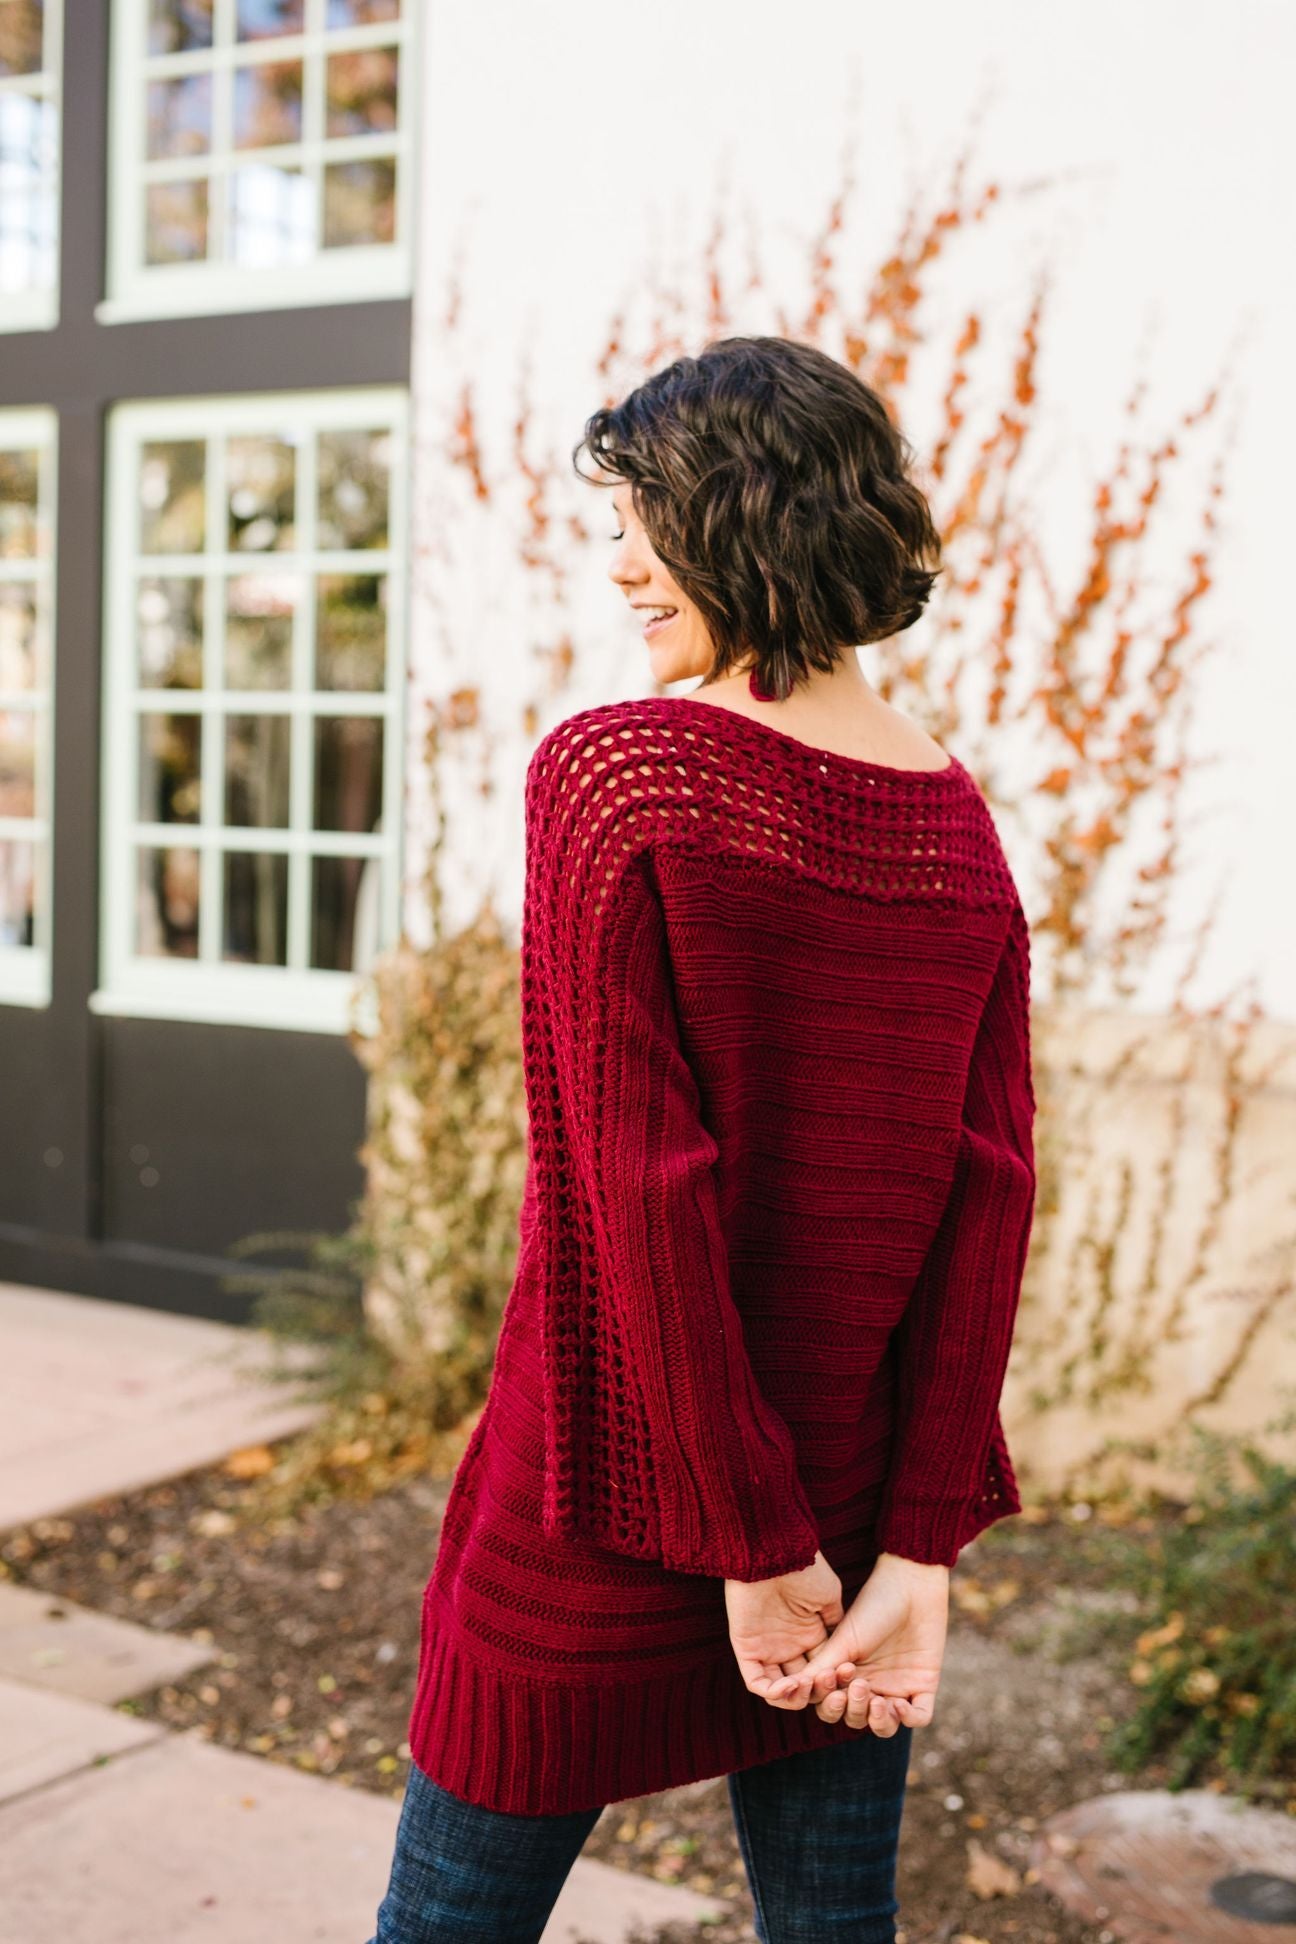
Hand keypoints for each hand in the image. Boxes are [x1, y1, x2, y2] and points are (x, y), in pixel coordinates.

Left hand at [724, 1550, 843, 1702]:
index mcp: (809, 1633)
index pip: (822, 1669)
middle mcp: (788, 1644)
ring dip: (795, 1697)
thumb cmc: (805, 1569)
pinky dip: (772, 1692)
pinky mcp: (746, 1648)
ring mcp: (766, 1647)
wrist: (776, 1552)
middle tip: (828, 1686)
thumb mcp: (829, 1597)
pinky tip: (790, 1686)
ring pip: (779, 1689)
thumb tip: (846, 1647)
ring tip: (807, 1687)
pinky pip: (756, 1681)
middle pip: (803, 1684)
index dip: (834, 1680)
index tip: (847, 1680)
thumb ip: (835, 1622)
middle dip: (816, 1692)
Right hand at [760, 1552, 948, 1736]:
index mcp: (847, 1674)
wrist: (910, 1585)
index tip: (829, 1683)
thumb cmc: (872, 1606)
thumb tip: (787, 1690)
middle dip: (852, 1710)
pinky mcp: (924, 1685)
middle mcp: (871, 1684)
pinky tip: (897, 1703)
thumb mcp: (843, 1640)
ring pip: (885, 1726)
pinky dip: (907, 1718)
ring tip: (877, 1700)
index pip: (831, 1705)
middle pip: (855, 1718)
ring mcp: (898, 1686)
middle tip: (857, 1685)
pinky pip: (918, 1716)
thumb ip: (819, 1668)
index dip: (828, 1704)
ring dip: (877, 1721)